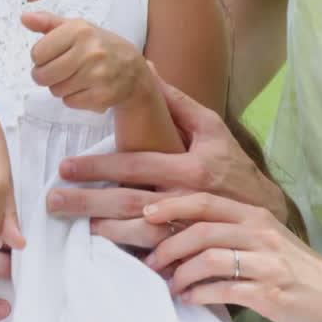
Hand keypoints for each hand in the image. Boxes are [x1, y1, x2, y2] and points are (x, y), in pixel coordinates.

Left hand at [22, 11, 151, 112]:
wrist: (134, 71)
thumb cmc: (99, 47)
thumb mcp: (77, 29)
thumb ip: (48, 23)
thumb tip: (24, 17)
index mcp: (80, 30)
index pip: (37, 53)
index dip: (41, 58)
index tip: (53, 56)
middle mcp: (90, 50)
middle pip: (43, 75)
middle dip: (46, 76)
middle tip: (59, 71)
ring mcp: (98, 74)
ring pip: (55, 90)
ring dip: (61, 87)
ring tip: (77, 78)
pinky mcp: (102, 95)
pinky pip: (70, 102)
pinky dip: (74, 98)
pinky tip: (87, 88)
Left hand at [47, 72, 285, 248]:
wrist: (267, 209)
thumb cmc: (232, 164)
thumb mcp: (210, 128)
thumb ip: (175, 101)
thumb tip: (147, 66)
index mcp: (189, 168)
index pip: (137, 165)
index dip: (101, 166)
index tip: (66, 167)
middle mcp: (188, 199)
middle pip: (130, 201)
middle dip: (89, 202)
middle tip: (54, 200)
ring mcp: (190, 230)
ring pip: (142, 234)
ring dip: (108, 232)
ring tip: (76, 227)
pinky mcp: (192, 253)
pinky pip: (160, 256)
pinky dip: (136, 255)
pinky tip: (110, 253)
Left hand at [143, 193, 321, 321]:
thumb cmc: (295, 267)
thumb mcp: (265, 236)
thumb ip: (230, 229)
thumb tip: (181, 231)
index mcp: (255, 215)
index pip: (206, 201)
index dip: (172, 204)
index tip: (146, 212)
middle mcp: (260, 233)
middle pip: (201, 230)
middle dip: (168, 245)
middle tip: (151, 261)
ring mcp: (266, 263)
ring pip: (209, 259)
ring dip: (181, 273)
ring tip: (170, 284)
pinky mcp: (269, 293)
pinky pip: (223, 290)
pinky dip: (199, 294)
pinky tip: (190, 298)